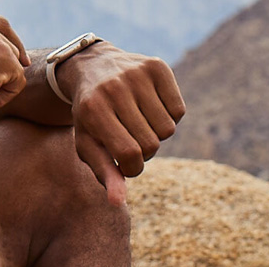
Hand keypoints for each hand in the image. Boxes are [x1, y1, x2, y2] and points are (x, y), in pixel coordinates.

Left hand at [58, 43, 185, 205]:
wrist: (91, 66)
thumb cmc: (90, 115)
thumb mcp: (88, 143)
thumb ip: (104, 173)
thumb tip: (117, 203)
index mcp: (94, 110)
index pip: (129, 155)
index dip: (132, 168)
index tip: (125, 162)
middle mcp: (114, 88)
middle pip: (152, 144)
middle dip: (144, 151)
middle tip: (130, 138)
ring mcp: (136, 74)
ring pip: (169, 129)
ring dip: (156, 133)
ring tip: (139, 122)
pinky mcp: (156, 66)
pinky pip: (179, 110)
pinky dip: (169, 115)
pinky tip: (150, 106)